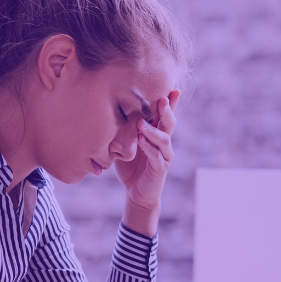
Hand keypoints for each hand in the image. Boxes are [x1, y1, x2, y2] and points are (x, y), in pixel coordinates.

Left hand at [115, 92, 178, 234]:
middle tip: (161, 99)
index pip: (164, 116)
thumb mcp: (125, 145)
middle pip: (169, 123)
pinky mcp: (160, 169)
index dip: (170, 103)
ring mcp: (164, 156)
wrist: (137, 193)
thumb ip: (123, 130)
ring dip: (153, 130)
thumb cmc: (131, 167)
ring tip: (141, 123)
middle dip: (166, 111)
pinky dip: (149, 148)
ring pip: (164, 139)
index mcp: (156, 135)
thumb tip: (107, 111)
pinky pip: (156, 156)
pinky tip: (141, 141)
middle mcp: (164, 143)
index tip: (173, 88)